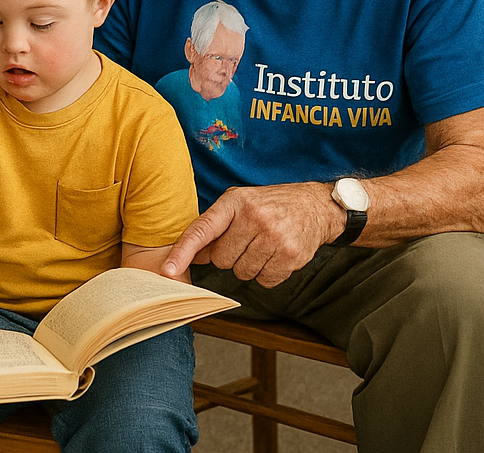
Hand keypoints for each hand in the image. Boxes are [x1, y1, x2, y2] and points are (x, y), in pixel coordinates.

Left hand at [162, 183, 343, 286]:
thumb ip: (213, 227)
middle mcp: (254, 218)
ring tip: (263, 246)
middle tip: (247, 240)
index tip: (168, 271)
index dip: (183, 252)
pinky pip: (265, 281)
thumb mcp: (239, 204)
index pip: (202, 230)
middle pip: (221, 260)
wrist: (315, 205)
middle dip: (230, 256)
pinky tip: (276, 255)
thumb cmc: (270, 205)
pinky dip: (267, 274)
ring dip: (249, 266)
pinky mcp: (291, 255)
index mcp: (234, 202)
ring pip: (242, 272)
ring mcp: (274, 237)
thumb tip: (192, 255)